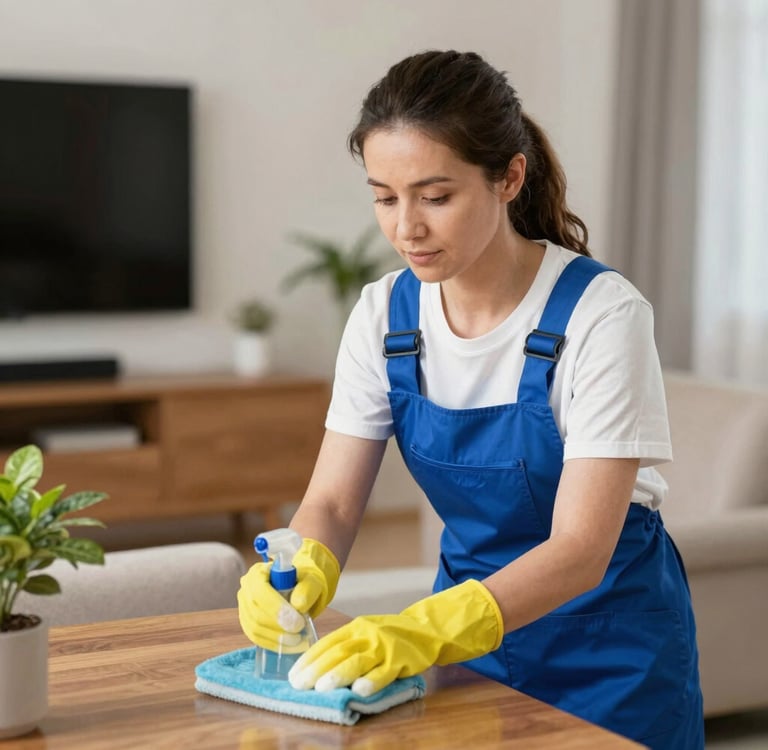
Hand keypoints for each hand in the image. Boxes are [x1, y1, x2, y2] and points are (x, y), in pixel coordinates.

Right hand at [237, 537, 339, 649]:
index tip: (298, 623)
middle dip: (279, 627)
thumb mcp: (310, 581)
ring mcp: (244, 608)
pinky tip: (290, 646)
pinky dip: (273, 645)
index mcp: (258, 573)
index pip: (260, 592)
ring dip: (277, 638)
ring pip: (255, 628)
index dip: (277, 610)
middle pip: (256, 613)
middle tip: (300, 632)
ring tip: (298, 640)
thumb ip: (306, 589)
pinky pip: (256, 638)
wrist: (298, 590)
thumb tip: (298, 605)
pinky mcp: (247, 623)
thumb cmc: (302, 583)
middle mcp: (246, 590)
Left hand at [288, 579, 502, 695]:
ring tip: (322, 688)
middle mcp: (368, 634)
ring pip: (359, 661)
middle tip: (300, 685)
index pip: (328, 642)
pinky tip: (359, 691)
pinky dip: (372, 682)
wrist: (426, 629)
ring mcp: (385, 647)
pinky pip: (385, 672)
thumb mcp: (365, 634)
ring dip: (339, 675)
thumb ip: (346, 647)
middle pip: (339, 651)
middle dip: (317, 669)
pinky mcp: (402, 660)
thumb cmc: (388, 636)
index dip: (310, 658)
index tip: (293, 674)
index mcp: (356, 627)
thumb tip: (315, 669)